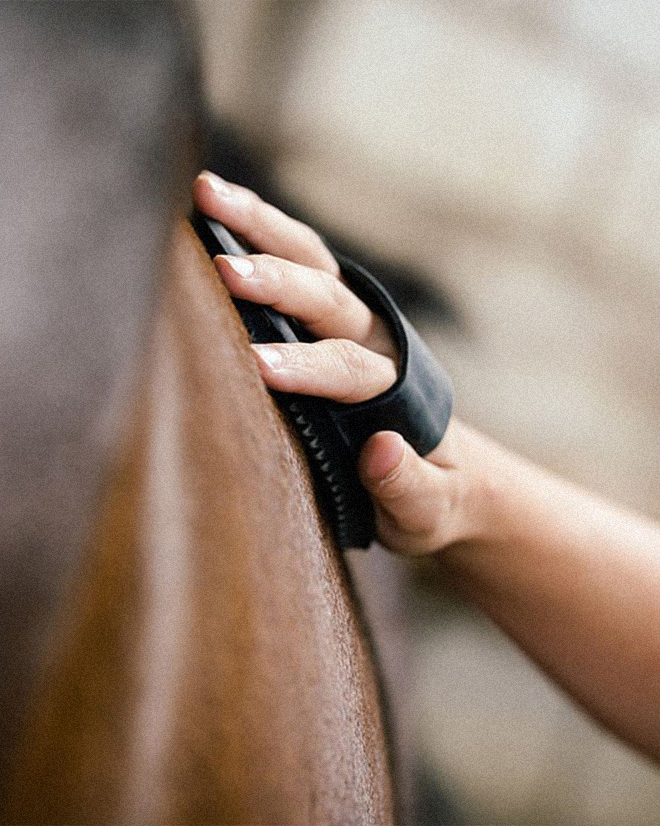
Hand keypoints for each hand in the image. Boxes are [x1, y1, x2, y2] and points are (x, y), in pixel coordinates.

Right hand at [192, 171, 482, 553]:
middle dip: (278, 284)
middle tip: (223, 270)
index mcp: (401, 392)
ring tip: (205, 193)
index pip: (353, 372)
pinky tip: (216, 209)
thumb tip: (380, 447)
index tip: (258, 366)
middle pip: (330, 301)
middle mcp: (379, 344)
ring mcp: (354, 325)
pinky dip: (259, 232)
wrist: (449, 475)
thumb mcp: (430, 510)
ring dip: (261, 227)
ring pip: (313, 264)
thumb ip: (408, 486)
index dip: (308, 367)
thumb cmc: (433, 498)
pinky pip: (298, 267)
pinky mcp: (331, 320)